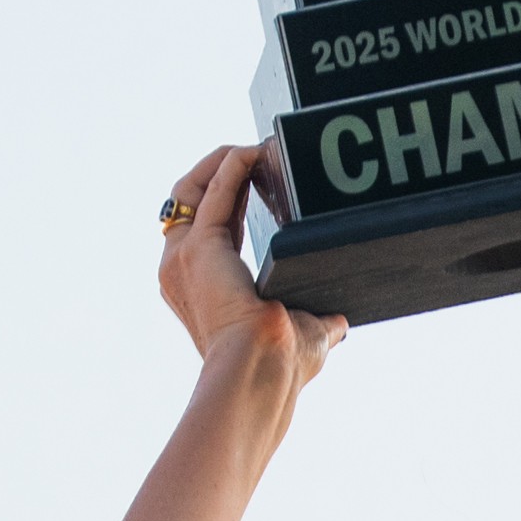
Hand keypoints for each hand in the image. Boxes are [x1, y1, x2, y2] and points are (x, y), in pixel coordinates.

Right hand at [157, 142, 341, 382]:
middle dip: (220, 171)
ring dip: (221, 161)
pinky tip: (252, 154)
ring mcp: (183, 257)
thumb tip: (339, 322)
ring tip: (253, 148)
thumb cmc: (280, 366)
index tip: (259, 177)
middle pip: (192, 200)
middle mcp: (181, 271)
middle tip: (254, 155)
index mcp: (201, 288)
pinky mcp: (198, 248)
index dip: (231, 197)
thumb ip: (319, 322)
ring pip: (192, 189)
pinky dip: (231, 167)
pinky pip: (214, 192)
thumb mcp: (303, 335)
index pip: (210, 227)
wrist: (262, 372)